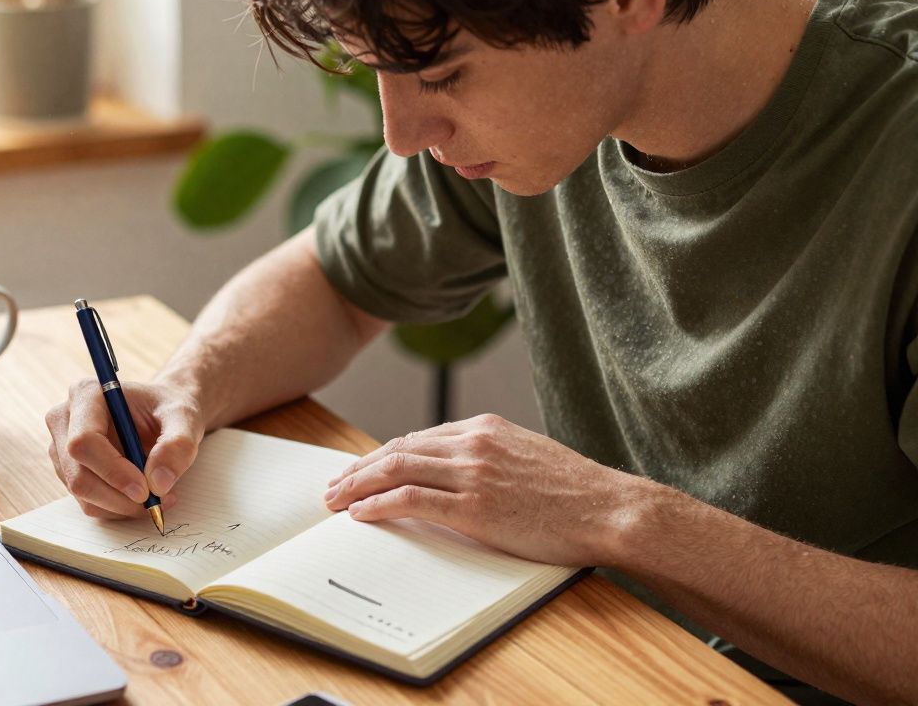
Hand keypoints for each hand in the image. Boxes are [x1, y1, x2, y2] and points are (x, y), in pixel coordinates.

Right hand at [45, 379, 204, 518]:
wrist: (163, 415)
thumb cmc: (169, 409)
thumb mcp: (185, 418)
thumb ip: (178, 445)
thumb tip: (158, 483)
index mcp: (87, 394)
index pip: (84, 441)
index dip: (112, 471)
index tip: (145, 490)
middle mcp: (65, 420)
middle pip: (78, 474)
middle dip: (119, 497)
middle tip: (156, 502)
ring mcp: (62, 448)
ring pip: (83, 494)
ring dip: (122, 505)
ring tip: (159, 496)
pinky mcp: (70, 471)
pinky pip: (89, 502)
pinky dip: (119, 508)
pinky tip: (144, 497)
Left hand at [323, 413, 648, 566]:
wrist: (610, 509)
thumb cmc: (575, 493)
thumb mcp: (527, 457)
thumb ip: (489, 458)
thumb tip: (456, 474)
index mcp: (485, 428)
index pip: (417, 438)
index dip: (382, 455)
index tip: (361, 469)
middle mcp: (473, 443)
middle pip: (398, 449)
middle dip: (359, 468)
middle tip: (332, 486)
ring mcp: (473, 473)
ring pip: (396, 469)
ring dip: (358, 485)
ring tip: (335, 500)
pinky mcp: (474, 507)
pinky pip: (410, 500)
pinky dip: (378, 504)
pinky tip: (361, 514)